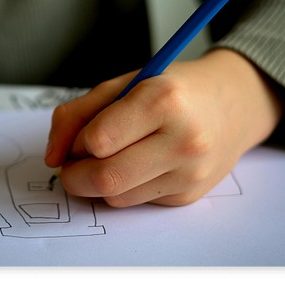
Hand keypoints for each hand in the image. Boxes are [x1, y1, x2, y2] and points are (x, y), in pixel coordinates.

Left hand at [44, 48, 282, 206]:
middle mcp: (183, 139)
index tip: (81, 136)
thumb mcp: (124, 83)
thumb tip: (51, 156)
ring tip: (114, 156)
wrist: (233, 104)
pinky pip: (136, 202)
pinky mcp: (189, 196)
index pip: (97, 140)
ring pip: (116, 196)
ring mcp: (190, 172)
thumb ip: (77, 113)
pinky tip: (142, 163)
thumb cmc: (173, 89)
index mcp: (163, 99)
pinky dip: (126, 187)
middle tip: (73, 164)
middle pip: (105, 178)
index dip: (78, 142)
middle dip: (75, 176)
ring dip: (100, 182)